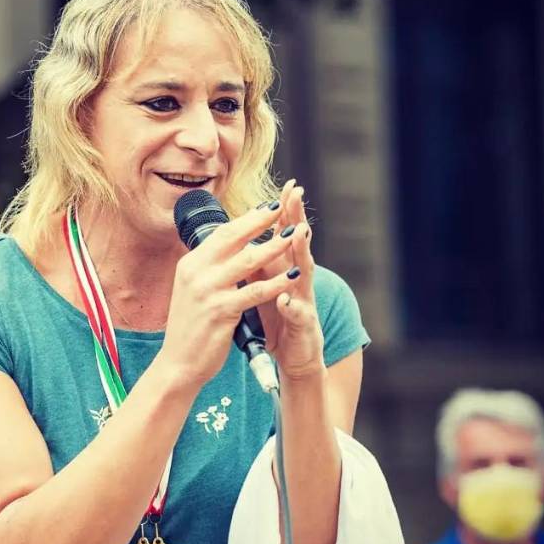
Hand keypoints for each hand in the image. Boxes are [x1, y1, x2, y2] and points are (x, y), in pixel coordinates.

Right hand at [160, 201, 305, 388]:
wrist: (178, 362)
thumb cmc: (191, 326)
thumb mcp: (193, 289)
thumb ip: (209, 268)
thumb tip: (229, 246)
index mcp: (191, 263)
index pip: (222, 233)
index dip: (246, 218)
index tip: (268, 207)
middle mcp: (196, 271)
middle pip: (234, 237)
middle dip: (261, 221)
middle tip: (284, 207)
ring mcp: (207, 291)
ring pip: (247, 261)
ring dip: (275, 246)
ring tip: (295, 235)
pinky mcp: (220, 312)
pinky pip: (254, 292)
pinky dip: (275, 282)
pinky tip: (291, 276)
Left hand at [253, 181, 325, 376]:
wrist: (292, 358)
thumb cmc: (278, 319)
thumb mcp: (263, 285)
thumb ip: (257, 263)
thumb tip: (240, 237)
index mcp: (283, 270)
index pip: (284, 235)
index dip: (284, 211)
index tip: (286, 185)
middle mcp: (297, 280)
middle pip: (297, 245)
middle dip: (296, 219)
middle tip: (296, 195)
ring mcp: (303, 302)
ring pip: (303, 274)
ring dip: (301, 252)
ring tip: (298, 232)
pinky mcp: (303, 328)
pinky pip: (298, 315)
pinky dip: (292, 306)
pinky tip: (287, 299)